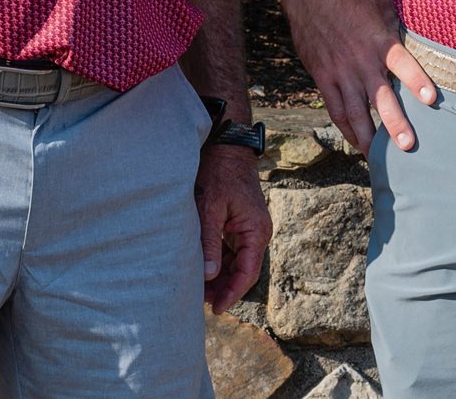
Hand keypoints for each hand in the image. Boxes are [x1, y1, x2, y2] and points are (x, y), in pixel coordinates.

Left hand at [194, 146, 271, 311]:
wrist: (227, 146)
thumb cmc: (219, 173)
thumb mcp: (210, 207)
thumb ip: (209, 242)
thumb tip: (208, 275)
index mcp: (256, 231)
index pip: (247, 273)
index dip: (232, 293)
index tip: (216, 308)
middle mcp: (257, 232)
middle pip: (243, 271)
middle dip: (223, 287)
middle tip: (200, 301)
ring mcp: (250, 228)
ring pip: (236, 262)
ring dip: (220, 275)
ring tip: (198, 288)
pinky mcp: (241, 223)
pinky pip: (232, 250)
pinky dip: (218, 260)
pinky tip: (202, 267)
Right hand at [279, 0, 437, 152]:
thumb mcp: (383, 0)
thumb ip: (406, 14)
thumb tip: (437, 13)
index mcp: (379, 40)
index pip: (401, 62)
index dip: (416, 80)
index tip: (432, 99)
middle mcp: (360, 60)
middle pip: (379, 97)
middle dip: (394, 123)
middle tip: (408, 146)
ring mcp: (340, 72)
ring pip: (355, 112)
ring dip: (369, 137)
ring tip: (381, 159)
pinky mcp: (324, 78)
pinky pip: (336, 109)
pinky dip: (347, 129)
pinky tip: (359, 144)